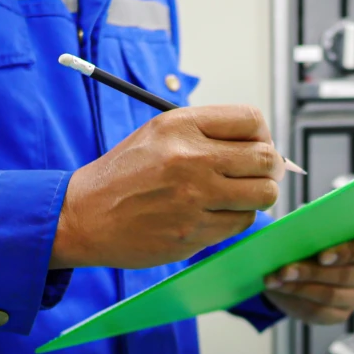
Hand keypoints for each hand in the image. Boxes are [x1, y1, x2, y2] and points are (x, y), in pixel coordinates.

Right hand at [50, 105, 284, 268]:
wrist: (84, 216)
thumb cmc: (124, 174)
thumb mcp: (159, 134)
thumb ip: (207, 133)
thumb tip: (261, 145)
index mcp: (180, 126)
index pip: (251, 121)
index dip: (263, 135)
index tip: (258, 147)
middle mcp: (190, 159)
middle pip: (266, 159)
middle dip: (269, 168)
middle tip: (259, 175)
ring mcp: (194, 199)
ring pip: (262, 195)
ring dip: (257, 196)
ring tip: (237, 195)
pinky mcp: (194, 232)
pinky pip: (241, 223)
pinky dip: (236, 218)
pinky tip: (216, 213)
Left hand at [263, 235, 353, 324]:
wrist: (302, 269)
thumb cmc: (310, 243)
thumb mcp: (311, 232)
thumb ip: (311, 232)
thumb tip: (292, 236)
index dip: (346, 252)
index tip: (321, 256)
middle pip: (346, 275)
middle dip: (312, 272)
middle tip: (285, 270)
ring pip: (330, 295)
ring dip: (299, 287)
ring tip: (277, 279)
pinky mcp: (340, 313)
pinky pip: (319, 311)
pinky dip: (294, 299)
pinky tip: (279, 288)